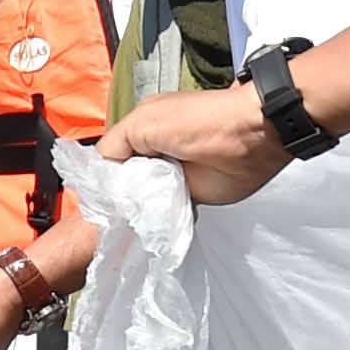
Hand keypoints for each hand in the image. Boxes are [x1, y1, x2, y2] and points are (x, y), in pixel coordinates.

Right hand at [100, 84, 282, 205]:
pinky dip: (160, 220)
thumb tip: (105, 175)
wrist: (251, 138)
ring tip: (132, 220)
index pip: (110, 157)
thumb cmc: (199, 123)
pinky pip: (167, 212)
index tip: (98, 197)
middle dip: (120, 197)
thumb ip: (115, 145)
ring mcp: (173, 176)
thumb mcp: (143, 123)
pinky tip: (150, 226)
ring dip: (139, 210)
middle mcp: (155, 152)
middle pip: (125, 181)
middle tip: (115, 213)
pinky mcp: (191, 196)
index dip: (104, 176)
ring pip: (144, 199)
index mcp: (142, 128)